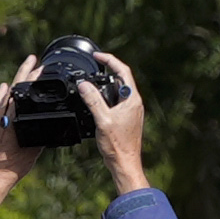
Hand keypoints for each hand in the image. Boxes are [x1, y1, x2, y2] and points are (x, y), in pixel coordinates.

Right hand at [75, 47, 151, 196]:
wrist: (124, 162)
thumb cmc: (117, 144)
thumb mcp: (102, 120)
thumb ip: (93, 101)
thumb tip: (84, 84)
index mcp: (132, 99)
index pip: (123, 71)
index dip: (110, 61)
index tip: (97, 56)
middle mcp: (134, 103)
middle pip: (121, 79)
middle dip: (106, 70)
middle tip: (92, 66)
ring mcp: (131, 111)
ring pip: (118, 90)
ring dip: (105, 84)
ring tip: (90, 80)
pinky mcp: (127, 118)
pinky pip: (116, 101)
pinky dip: (106, 96)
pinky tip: (95, 100)